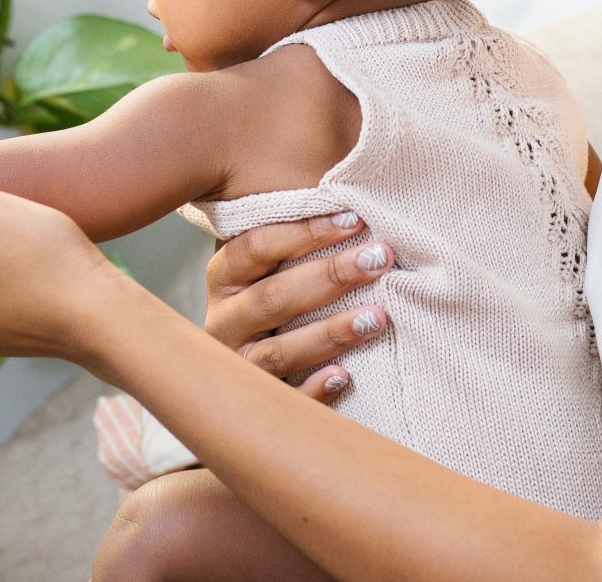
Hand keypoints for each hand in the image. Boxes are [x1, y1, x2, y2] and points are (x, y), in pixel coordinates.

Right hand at [205, 214, 392, 402]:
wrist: (244, 365)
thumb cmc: (277, 294)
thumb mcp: (276, 263)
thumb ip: (301, 234)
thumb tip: (354, 198)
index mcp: (224, 277)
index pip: (256, 247)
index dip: (305, 232)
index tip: (355, 219)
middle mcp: (223, 320)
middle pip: (273, 298)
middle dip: (330, 276)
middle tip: (378, 258)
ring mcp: (236, 366)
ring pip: (277, 353)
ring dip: (329, 333)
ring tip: (377, 318)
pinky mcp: (253, 404)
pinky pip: (283, 401)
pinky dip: (312, 389)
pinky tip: (344, 376)